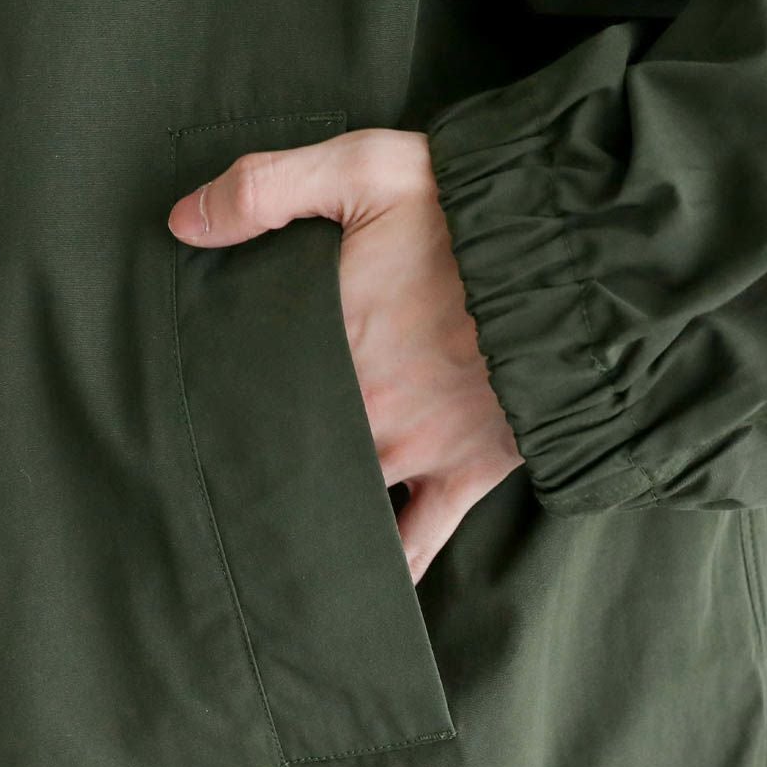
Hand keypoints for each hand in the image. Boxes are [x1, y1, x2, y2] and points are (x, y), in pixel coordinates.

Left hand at [167, 127, 523, 585]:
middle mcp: (363, 414)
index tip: (182, 429)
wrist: (585, 260)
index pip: (248, 395)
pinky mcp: (467, 475)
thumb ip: (267, 188)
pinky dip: (386, 573)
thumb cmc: (475, 214)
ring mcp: (416, 453)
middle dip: (252, 477)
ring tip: (267, 559)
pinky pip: (418, 543)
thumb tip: (182, 222)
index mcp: (329, 345)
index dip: (214, 414)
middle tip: (211, 499)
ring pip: (340, 507)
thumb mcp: (367, 167)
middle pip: (288, 458)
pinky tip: (356, 599)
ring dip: (307, 527)